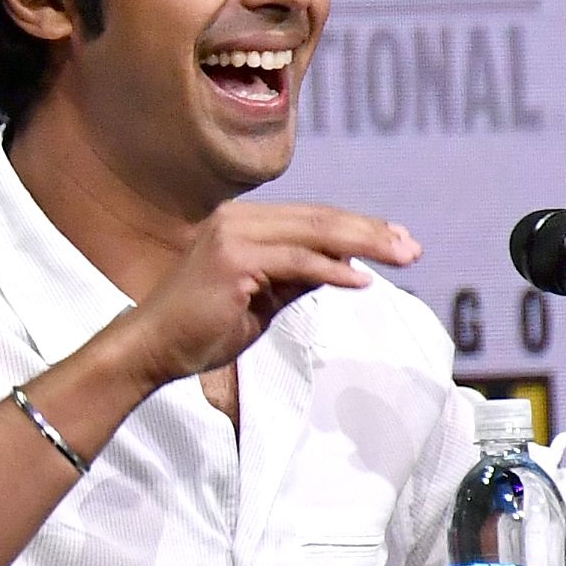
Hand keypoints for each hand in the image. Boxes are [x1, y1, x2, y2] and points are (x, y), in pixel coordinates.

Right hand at [99, 202, 416, 390]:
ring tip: (402, 257)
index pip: (312, 218)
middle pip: (319, 218)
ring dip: (364, 245)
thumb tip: (345, 267)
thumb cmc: (202, 329)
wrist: (151, 347)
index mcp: (241, 223)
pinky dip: (332, 270)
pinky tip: (361, 281)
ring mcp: (232, 235)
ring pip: (313, 232)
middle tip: (413, 248)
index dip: (358, 228)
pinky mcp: (232, 260)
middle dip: (371, 232)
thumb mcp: (262, 300)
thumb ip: (296, 278)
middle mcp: (236, 219)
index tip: (398, 242)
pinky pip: (296, 262)